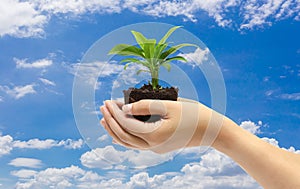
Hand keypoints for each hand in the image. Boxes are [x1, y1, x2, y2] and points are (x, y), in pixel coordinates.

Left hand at [100, 98, 218, 153]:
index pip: (127, 124)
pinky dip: (124, 138)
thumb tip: (125, 108)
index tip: (108, 101)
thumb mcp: (170, 105)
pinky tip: (117, 133)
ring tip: (103, 119)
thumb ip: (146, 106)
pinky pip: (135, 145)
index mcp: (154, 135)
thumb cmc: (193, 115)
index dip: (115, 112)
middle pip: (123, 135)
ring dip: (114, 130)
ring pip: (127, 143)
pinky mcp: (158, 147)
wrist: (210, 130)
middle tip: (102, 106)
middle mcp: (152, 146)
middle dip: (110, 121)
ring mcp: (155, 148)